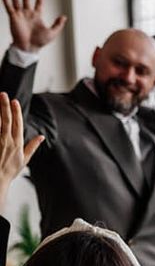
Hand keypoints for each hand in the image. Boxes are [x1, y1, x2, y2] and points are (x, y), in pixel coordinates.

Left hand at [0, 92, 43, 206]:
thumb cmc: (11, 170)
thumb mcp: (25, 159)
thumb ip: (33, 146)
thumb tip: (41, 137)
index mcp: (18, 144)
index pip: (18, 124)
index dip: (16, 112)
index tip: (15, 101)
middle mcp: (8, 141)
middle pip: (7, 120)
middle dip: (5, 106)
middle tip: (3, 95)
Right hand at [2, 0, 66, 51]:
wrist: (29, 48)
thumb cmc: (40, 42)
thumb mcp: (52, 33)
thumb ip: (58, 24)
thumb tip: (64, 17)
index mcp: (37, 16)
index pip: (38, 4)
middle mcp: (28, 14)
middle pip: (25, 0)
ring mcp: (20, 15)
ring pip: (16, 1)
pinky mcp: (13, 18)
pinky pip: (9, 8)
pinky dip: (7, 1)